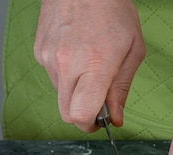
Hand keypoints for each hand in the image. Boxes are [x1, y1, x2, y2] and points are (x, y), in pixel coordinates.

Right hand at [33, 0, 144, 130]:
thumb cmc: (113, 10)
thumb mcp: (133, 50)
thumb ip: (122, 88)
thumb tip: (115, 118)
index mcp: (94, 66)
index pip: (81, 115)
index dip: (91, 125)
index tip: (100, 122)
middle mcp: (67, 64)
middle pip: (66, 114)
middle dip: (82, 116)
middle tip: (98, 104)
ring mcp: (49, 57)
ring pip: (60, 95)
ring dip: (75, 92)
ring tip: (90, 67)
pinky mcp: (39, 51)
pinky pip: (53, 76)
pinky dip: (66, 75)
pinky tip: (77, 54)